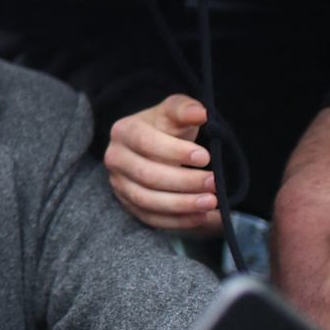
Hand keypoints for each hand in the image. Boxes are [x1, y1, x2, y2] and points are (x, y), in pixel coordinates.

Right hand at [103, 94, 220, 231]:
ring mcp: (119, 184)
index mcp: (123, 131)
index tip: (205, 157)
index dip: (175, 152)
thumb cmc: (167, 128)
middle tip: (214, 183)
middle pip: (147, 175)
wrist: (155, 147)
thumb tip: (200, 113)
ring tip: (210, 202)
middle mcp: (115, 159)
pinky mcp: (128, 205)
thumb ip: (185, 109)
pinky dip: (177, 221)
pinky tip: (201, 216)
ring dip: (182, 204)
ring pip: (147, 200)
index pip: (146, 143)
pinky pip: (151, 218)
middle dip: (184, 181)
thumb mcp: (174, 112)